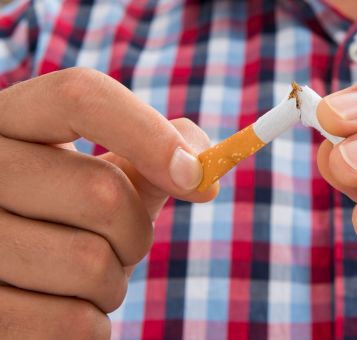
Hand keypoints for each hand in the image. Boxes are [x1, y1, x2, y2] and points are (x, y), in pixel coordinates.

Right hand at [0, 68, 217, 338]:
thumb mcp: (100, 178)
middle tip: (120, 244)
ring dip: (112, 282)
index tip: (196, 177)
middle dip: (136, 232)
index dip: (150, 134)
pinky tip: (61, 310)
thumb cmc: (63, 222)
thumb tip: (202, 161)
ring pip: (91, 263)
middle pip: (103, 191)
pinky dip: (90, 324)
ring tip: (82, 278)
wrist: (10, 285)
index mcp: (8, 123)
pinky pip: (73, 323)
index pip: (81, 96)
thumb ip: (150, 157)